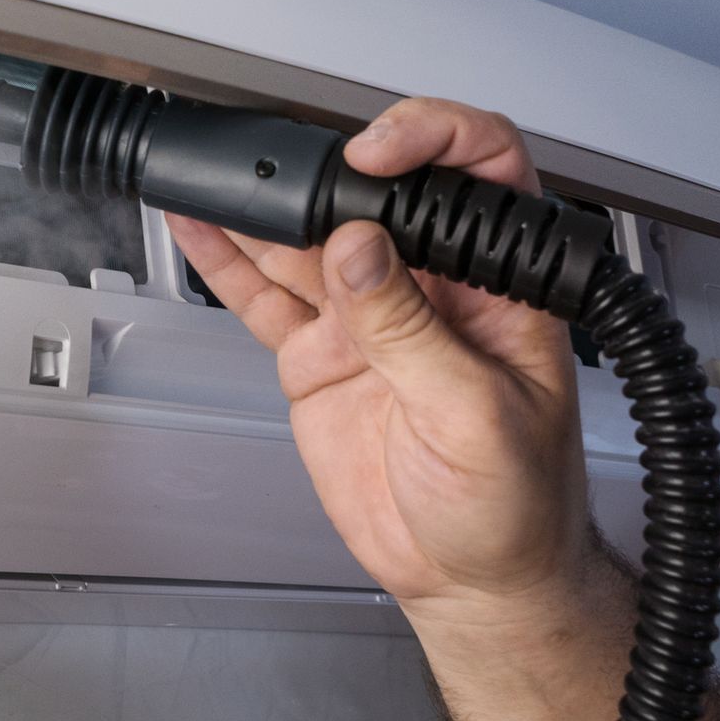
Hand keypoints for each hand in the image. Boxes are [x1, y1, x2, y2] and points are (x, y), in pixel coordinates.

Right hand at [167, 97, 594, 623]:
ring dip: (261, 209)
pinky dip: (228, 262)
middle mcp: (432, 286)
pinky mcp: (320, 355)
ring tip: (216, 184)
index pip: (481, 168)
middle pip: (374, 195)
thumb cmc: (518, 507)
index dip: (432, 139)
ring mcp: (369, 318)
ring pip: (308, 240)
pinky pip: (268, 296)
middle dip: (323, 173)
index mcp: (498, 283)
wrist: (471, 581)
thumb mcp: (477, 416)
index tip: (374, 156)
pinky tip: (200, 228)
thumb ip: (414, 330)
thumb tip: (360, 249)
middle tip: (277, 178)